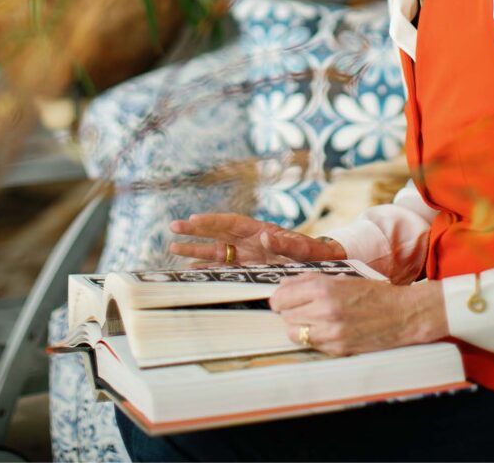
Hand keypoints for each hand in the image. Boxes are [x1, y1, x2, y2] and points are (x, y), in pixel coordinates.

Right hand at [169, 212, 345, 264]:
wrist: (321, 266)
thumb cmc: (313, 254)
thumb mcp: (303, 249)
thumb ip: (286, 244)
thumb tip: (266, 236)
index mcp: (259, 230)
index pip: (231, 223)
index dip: (212, 222)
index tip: (193, 220)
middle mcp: (249, 241)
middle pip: (218, 233)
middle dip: (196, 231)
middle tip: (173, 227)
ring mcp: (246, 255)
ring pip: (215, 251)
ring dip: (195, 250)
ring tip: (172, 248)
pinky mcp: (246, 269)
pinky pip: (223, 269)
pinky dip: (206, 270)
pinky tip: (190, 272)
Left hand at [270, 275, 447, 356]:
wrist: (402, 314)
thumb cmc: (372, 292)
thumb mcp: (340, 276)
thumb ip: (309, 280)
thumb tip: (283, 285)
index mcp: (323, 289)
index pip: (280, 298)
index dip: (279, 298)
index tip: (283, 298)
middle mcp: (323, 312)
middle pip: (285, 316)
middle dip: (290, 311)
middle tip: (302, 306)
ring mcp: (330, 333)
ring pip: (294, 333)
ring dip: (299, 325)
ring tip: (314, 318)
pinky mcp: (337, 349)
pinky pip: (311, 345)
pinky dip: (314, 337)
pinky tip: (327, 328)